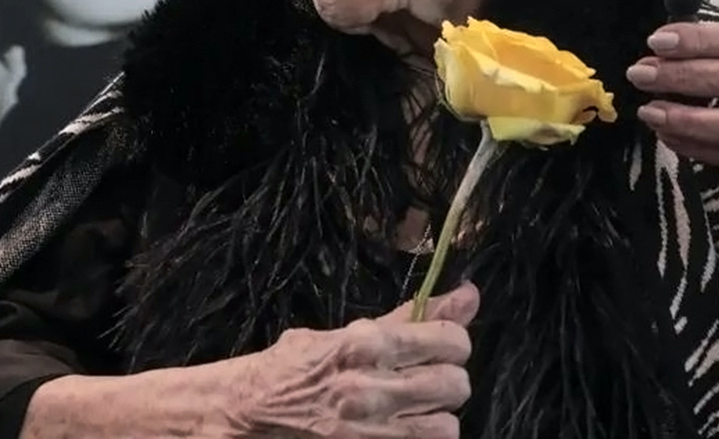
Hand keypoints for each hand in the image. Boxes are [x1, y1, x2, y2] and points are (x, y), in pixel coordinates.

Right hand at [236, 282, 478, 438]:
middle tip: (430, 379)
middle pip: (455, 384)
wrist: (249, 413)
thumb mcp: (347, 332)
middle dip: (449, 380)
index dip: (453, 343)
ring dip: (438, 417)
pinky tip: (407, 429)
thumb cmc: (297, 367)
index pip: (448, 340)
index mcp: (366, 343)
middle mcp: (371, 387)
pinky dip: (422, 438)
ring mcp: (370, 429)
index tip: (442, 347)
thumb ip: (410, 317)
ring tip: (419, 409)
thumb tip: (469, 294)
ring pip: (447, 426)